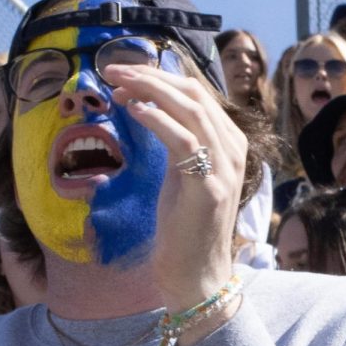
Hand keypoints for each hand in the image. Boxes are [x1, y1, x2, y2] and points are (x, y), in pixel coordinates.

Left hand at [103, 63, 244, 313]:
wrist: (197, 274)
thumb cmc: (184, 226)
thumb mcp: (181, 173)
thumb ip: (177, 141)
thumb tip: (149, 107)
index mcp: (228, 142)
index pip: (195, 93)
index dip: (158, 78)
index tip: (123, 77)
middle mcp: (233, 149)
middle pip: (192, 93)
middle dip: (150, 76)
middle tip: (113, 70)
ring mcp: (225, 167)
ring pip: (190, 109)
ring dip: (149, 89)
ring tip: (117, 84)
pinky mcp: (209, 187)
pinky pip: (183, 140)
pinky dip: (157, 119)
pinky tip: (133, 109)